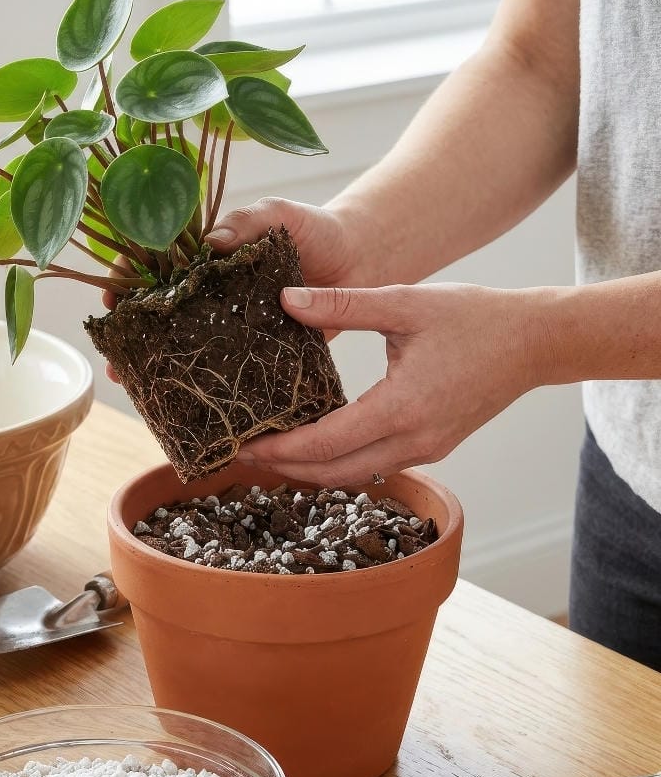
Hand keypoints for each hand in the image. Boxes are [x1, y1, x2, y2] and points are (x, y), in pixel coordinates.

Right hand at [101, 197, 365, 382]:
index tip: (113, 300)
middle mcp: (210, 291)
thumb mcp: (277, 215)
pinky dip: (200, 383)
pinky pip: (221, 367)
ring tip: (135, 387)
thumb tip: (210, 242)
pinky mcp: (253, 349)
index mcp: (205, 254)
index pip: (152, 262)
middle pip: (157, 313)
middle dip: (131, 336)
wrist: (361, 261)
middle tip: (116, 361)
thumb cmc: (316, 230)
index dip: (126, 279)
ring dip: (155, 365)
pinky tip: (184, 401)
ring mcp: (228, 322)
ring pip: (181, 345)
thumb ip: (245, 222)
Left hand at [236, 282, 553, 484]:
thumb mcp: (406, 303)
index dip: (279, 450)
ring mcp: (425, 449)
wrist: (536, 342)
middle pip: (333, 473)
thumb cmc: (475, 318)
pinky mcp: (431, 447)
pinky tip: (313, 443)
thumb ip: (344, 304)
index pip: (325, 444)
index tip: (242, 444)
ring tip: (268, 453)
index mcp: (403, 407)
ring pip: (353, 476)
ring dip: (308, 470)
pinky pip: (373, 465)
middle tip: (240, 454)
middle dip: (283, 468)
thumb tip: (286, 300)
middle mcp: (414, 440)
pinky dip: (337, 462)